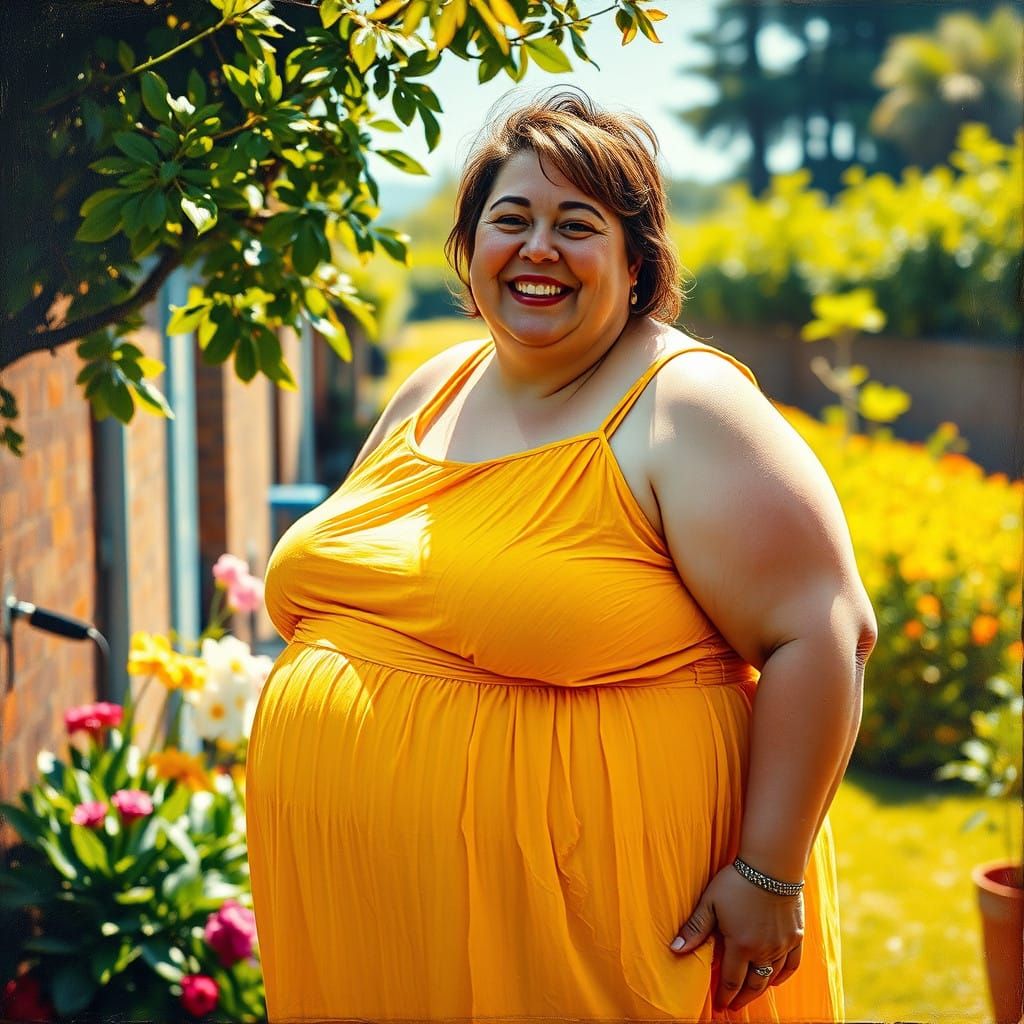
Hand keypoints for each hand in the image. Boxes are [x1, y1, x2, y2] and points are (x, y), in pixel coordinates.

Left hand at [669, 864, 803, 1010]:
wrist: (771, 866)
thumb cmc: (737, 882)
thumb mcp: (710, 903)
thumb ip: (695, 928)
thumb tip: (674, 949)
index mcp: (741, 946)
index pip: (731, 980)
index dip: (724, 995)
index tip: (719, 1006)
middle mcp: (764, 951)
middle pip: (753, 985)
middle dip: (741, 998)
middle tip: (733, 1006)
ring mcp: (782, 945)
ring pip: (772, 977)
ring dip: (760, 989)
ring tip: (750, 994)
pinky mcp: (796, 936)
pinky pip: (792, 964)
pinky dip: (783, 976)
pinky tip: (776, 980)